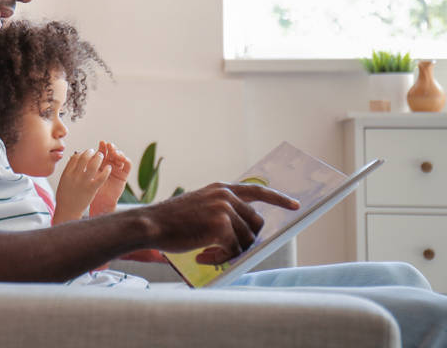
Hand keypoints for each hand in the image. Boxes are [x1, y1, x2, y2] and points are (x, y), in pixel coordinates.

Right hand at [53, 148, 111, 223]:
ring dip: (98, 158)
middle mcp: (74, 176)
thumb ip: (68, 171)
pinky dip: (106, 171)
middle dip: (90, 152)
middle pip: (84, 158)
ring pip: (93, 165)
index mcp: (67, 173)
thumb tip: (73, 158)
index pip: (75, 157)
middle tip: (95, 152)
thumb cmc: (65, 198)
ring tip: (102, 156)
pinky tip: (109, 168)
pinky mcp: (91, 189)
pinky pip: (101, 177)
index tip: (86, 154)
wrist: (67, 211)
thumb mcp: (63, 182)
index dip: (82, 153)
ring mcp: (83, 182)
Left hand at [89, 141, 131, 215]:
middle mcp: (109, 165)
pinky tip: (123, 158)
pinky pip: (127, 166)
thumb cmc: (89, 191)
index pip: (102, 152)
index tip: (101, 142)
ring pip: (120, 157)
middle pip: (111, 153)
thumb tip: (74, 154)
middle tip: (108, 144)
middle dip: (110, 148)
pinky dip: (126, 161)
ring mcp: (117, 169)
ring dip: (118, 152)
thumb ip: (83, 167)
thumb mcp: (86, 178)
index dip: (103, 147)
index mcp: (100, 164)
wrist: (99, 204)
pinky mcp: (124, 175)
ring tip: (115, 151)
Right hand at [139, 182, 299, 263]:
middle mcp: (225, 196)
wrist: (151, 224)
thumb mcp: (199, 206)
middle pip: (255, 223)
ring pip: (245, 240)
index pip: (257, 190)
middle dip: (247, 240)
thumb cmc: (172, 221)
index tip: (295, 205)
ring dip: (230, 252)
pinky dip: (220, 258)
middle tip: (227, 250)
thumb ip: (222, 211)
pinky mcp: (221, 227)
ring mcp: (224, 210)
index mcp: (220, 189)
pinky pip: (234, 251)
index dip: (278, 199)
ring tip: (208, 254)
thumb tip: (246, 231)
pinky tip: (202, 257)